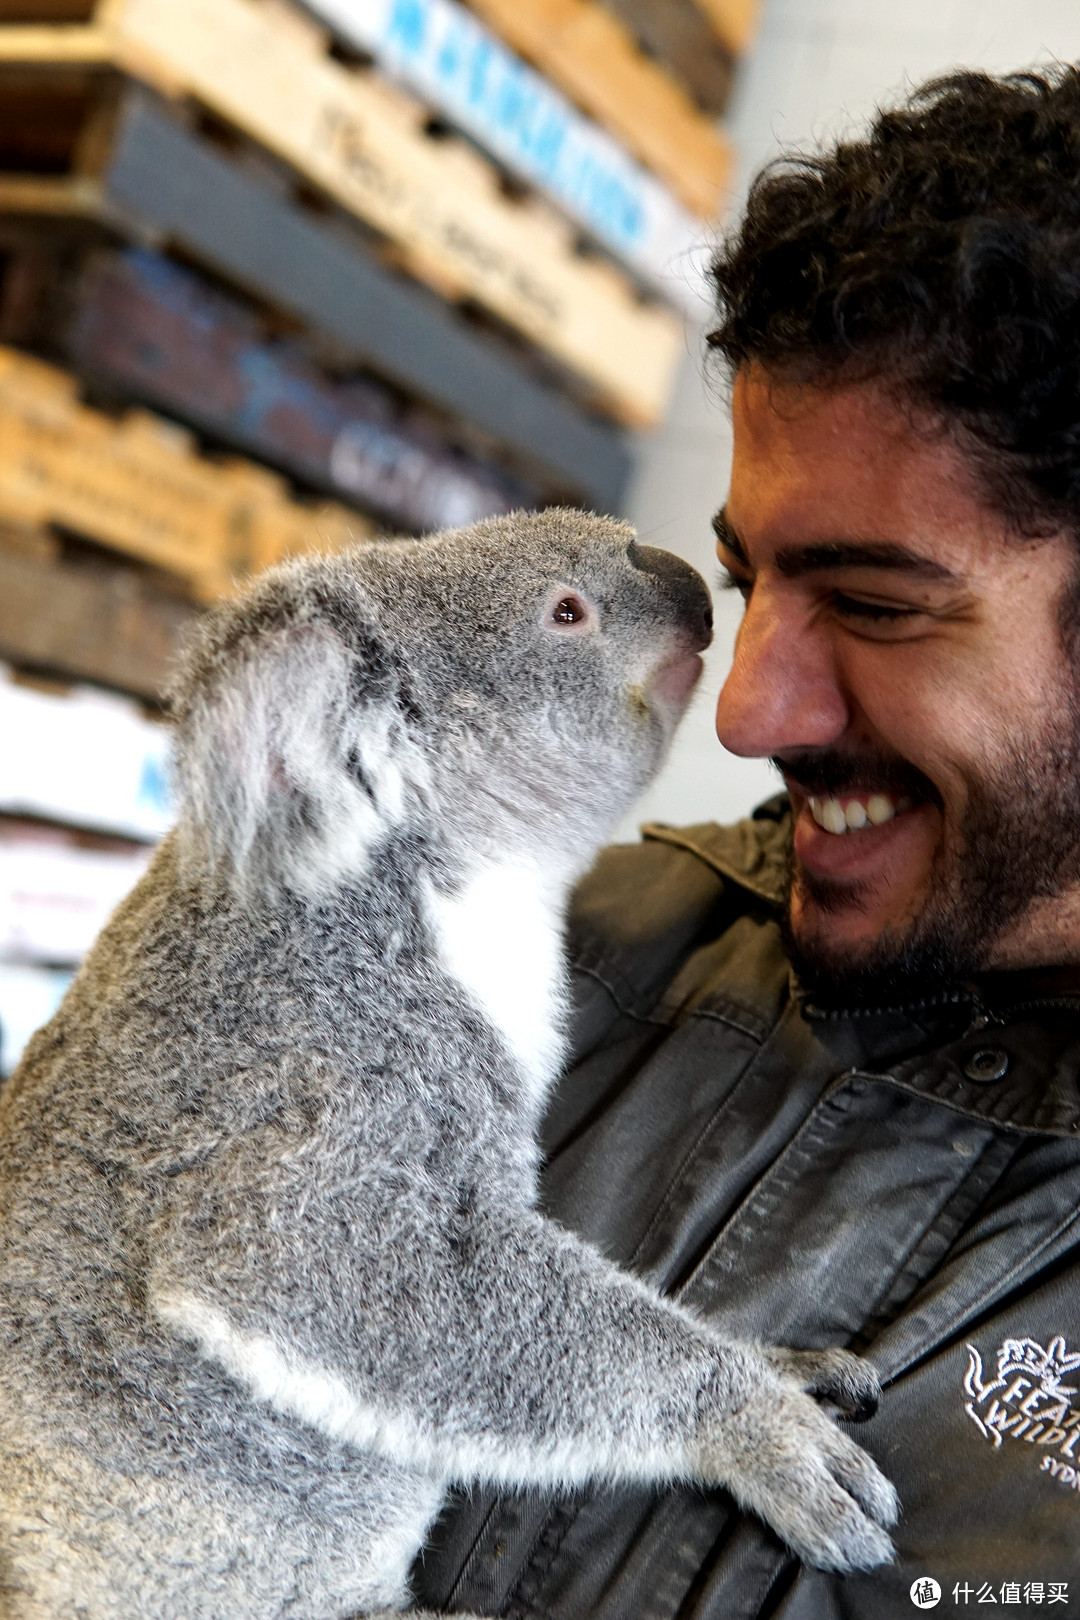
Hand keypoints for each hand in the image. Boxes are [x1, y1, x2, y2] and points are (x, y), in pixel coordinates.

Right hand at [692, 1343, 898, 1571]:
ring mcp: (773, 1484)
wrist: (685, 1397)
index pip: (858, 1471)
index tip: (886, 1510)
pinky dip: (817, 1550)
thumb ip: (836, 1376)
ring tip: (861, 1559)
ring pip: (822, 1534)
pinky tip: (826, 1557)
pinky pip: (795, 1535)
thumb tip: (867, 1404)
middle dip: (867, 1537)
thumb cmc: (740, 1376)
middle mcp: (796, 1459)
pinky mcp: (754, 1498)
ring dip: (847, 1551)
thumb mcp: (792, 1365)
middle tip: (880, 1550)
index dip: (878, 1497)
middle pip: (844, 1514)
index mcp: (809, 1423)